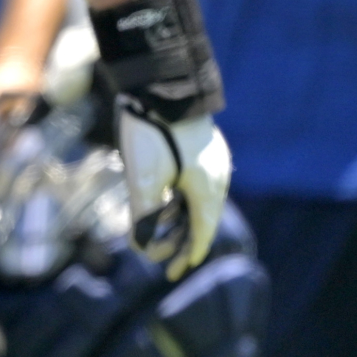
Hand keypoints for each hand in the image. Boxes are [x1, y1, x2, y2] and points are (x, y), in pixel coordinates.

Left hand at [120, 109, 231, 278]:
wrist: (163, 84)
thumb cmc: (153, 133)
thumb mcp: (143, 178)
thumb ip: (143, 213)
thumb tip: (140, 245)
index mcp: (208, 190)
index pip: (201, 233)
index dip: (188, 255)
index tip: (175, 272)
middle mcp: (216, 178)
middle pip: (200, 219)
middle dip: (181, 241)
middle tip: (167, 261)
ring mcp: (212, 160)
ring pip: (198, 199)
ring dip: (180, 218)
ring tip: (163, 231)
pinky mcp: (202, 146)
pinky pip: (195, 182)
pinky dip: (181, 197)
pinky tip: (168, 199)